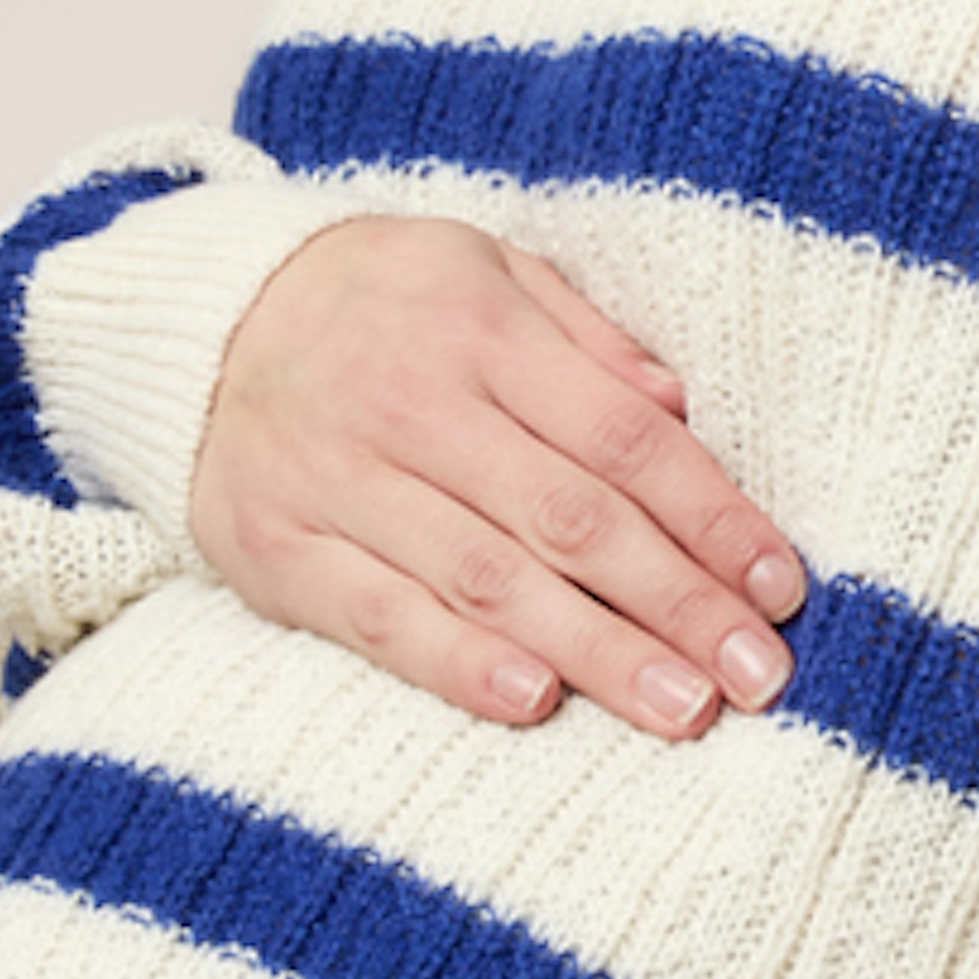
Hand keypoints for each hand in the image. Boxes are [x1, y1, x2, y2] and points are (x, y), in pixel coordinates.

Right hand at [193, 217, 805, 738]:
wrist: (196, 320)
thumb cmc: (380, 303)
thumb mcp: (485, 270)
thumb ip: (585, 338)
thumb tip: (680, 409)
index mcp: (479, 328)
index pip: (623, 438)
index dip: (711, 516)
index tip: (781, 586)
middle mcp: (411, 405)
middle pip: (570, 519)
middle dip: (677, 603)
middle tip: (758, 676)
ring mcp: (338, 481)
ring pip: (487, 580)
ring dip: (595, 652)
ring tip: (683, 709)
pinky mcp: (278, 549)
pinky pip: (379, 618)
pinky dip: (457, 665)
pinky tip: (536, 704)